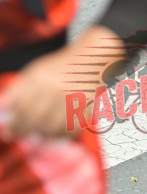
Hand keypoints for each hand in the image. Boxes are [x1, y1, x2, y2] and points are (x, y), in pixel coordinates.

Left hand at [0, 27, 125, 139]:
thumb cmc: (59, 67)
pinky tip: (58, 133)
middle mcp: (56, 88)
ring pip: (53, 128)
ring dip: (44, 137)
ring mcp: (73, 97)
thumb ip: (16, 90)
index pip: (21, 108)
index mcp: (41, 78)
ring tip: (39, 136)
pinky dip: (64, 135)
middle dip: (23, 132)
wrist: (91, 57)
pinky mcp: (88, 105)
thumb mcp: (35, 72)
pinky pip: (73, 129)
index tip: (8, 133)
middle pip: (34, 119)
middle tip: (19, 136)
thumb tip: (1, 109)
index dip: (13, 124)